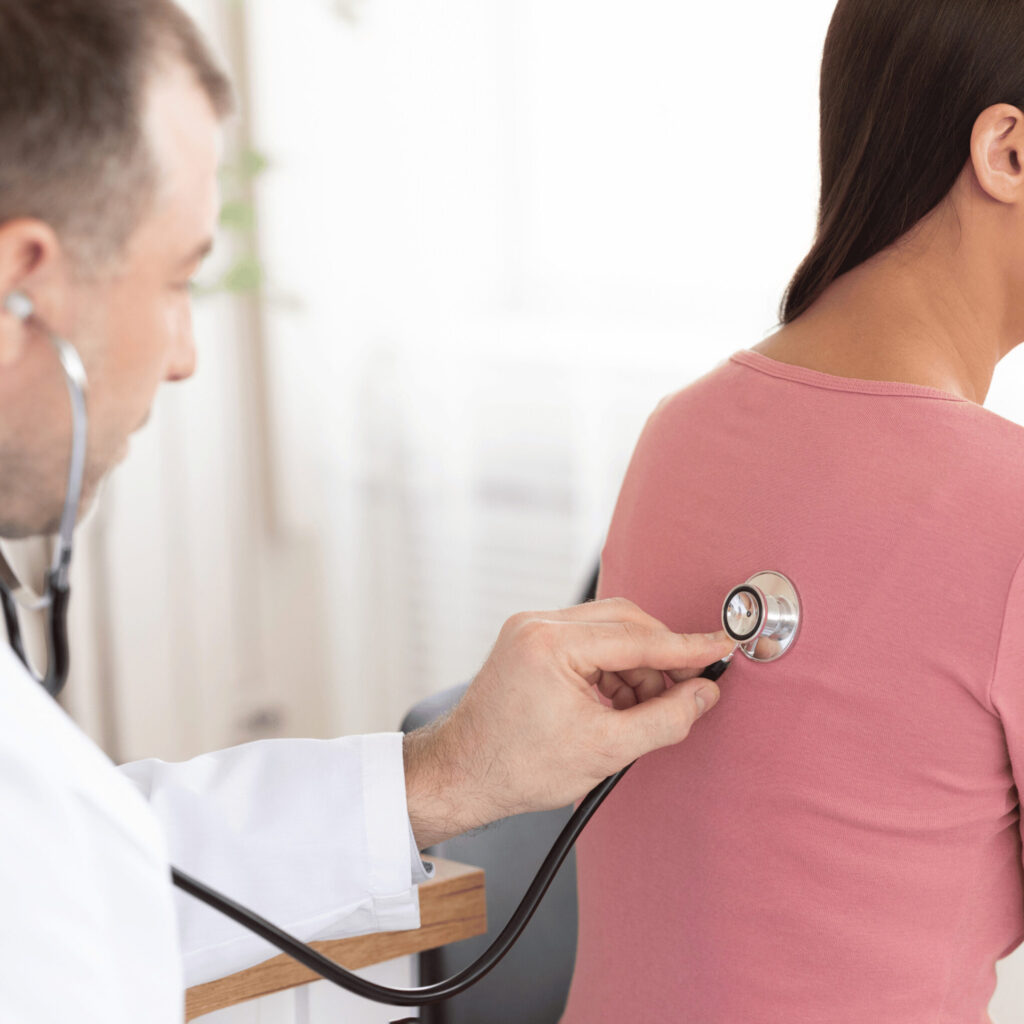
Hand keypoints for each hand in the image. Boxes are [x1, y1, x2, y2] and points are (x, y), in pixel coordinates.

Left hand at [403, 597, 735, 847]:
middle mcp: (538, 623)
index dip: (687, 647)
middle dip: (661, 660)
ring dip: (637, 670)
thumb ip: (666, 719)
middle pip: (625, 624)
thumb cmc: (517, 768)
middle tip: (688, 694)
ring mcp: (531, 629)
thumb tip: (705, 694)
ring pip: (610, 633)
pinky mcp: (531, 642)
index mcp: (551, 642)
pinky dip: (613, 672)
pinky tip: (620, 707)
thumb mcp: (604, 751)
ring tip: (643, 715)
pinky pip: (589, 644)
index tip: (724, 647)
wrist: (460, 775)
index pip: (638, 637)